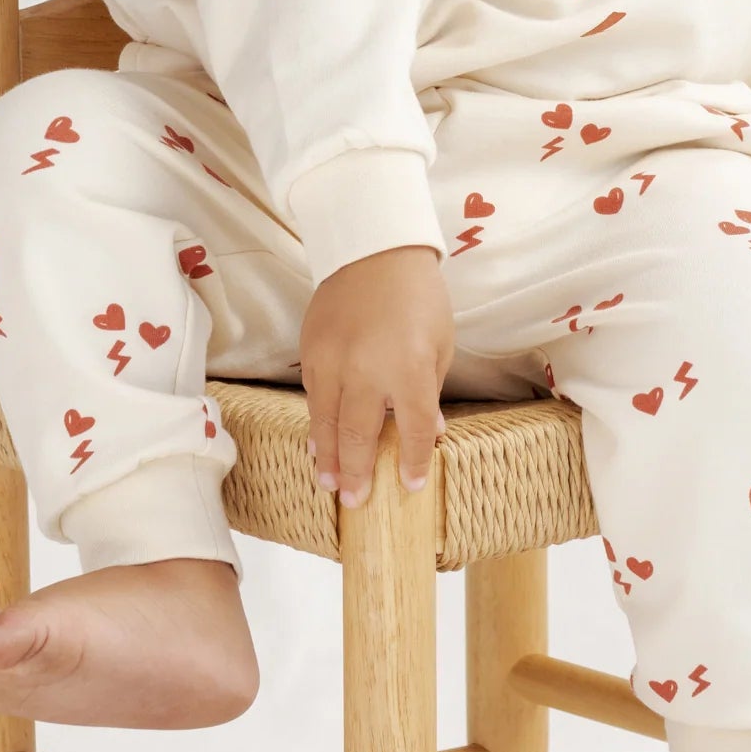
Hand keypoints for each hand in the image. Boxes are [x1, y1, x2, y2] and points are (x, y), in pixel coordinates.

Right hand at [299, 245, 455, 503]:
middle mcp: (366, 371)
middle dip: (359, 473)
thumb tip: (429, 433)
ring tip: (331, 485)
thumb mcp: (440, 344)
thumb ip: (429, 391)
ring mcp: (333, 362)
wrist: (374, 249)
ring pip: (327, 422)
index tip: (409, 486)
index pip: (411, 429)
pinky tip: (318, 445)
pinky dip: (316, 426)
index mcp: (407, 370)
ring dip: (329, 457)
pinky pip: (313, 399)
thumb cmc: (419, 296)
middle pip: (360, 435)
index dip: (411, 461)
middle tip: (356, 502)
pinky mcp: (311, 351)